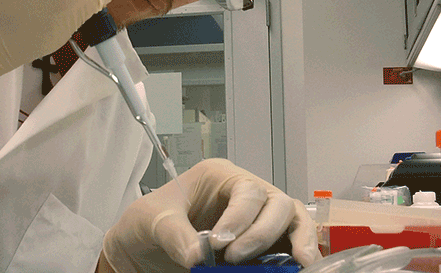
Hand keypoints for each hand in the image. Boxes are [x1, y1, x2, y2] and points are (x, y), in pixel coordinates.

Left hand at [99, 159, 320, 271]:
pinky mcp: (259, 244)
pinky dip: (295, 254)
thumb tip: (199, 256)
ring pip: (291, 220)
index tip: (219, 244)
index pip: (246, 190)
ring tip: (299, 264)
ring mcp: (255, 218)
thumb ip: (175, 235)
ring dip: (297, 241)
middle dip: (264, 232)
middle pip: (276, 203)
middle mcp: (243, 194)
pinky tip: (298, 267)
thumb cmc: (146, 223)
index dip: (240, 218)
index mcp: (219, 176)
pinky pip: (287, 244)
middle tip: (237, 259)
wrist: (141, 250)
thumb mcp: (151, 220)